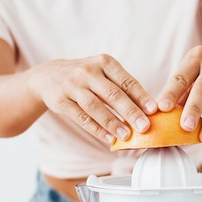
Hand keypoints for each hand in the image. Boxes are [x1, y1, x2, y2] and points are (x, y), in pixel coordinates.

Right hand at [30, 54, 156, 142]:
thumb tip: (146, 111)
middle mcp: (88, 72)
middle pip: (112, 94)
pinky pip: (81, 118)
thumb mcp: (102, 73)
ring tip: (126, 136)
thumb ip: (121, 88)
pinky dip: (96, 129)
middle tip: (144, 127)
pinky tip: (109, 139)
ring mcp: (72, 86)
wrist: (48, 76)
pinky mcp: (61, 101)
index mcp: (104, 62)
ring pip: (95, 107)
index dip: (141, 96)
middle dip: (130, 112)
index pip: (126, 81)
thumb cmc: (85, 77)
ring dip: (112, 122)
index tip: (153, 110)